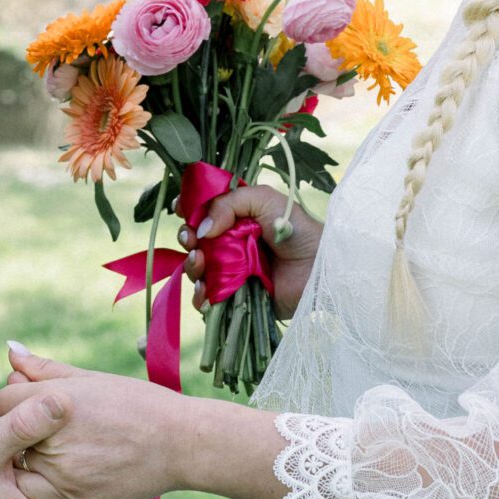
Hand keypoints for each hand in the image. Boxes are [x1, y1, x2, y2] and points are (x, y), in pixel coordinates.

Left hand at [0, 345, 188, 498]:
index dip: (18, 401)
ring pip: (25, 467)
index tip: (38, 404)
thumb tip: (10, 352)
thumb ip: (45, 369)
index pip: (4, 402)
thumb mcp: (92, 380)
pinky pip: (43, 492)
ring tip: (73, 448)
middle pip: (12, 436)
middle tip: (61, 428)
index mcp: (56, 400)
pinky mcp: (74, 498)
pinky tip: (78, 466)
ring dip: (38, 459)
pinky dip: (51, 481)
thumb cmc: (138, 404)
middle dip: (27, 431)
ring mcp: (63, 472)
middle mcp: (54, 438)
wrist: (182, 444)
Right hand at [0, 391, 70, 498]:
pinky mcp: (14, 498)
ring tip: (18, 387)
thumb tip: (64, 400)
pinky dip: (20, 438)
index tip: (45, 382)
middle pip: (57, 454)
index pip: (70, 454)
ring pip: (41, 454)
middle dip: (45, 418)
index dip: (59, 414)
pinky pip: (27, 460)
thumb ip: (24, 424)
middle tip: (27, 379)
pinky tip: (10, 413)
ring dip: (31, 425)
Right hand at [186, 186, 322, 319]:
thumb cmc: (296, 228)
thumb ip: (228, 204)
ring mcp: (231, 271)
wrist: (319, 266)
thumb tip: (202, 229)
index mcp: (236, 217)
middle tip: (191, 239)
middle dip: (186, 237)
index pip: (202, 212)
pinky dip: (200, 296)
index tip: (180, 209)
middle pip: (193, 240)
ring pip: (196, 269)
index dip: (188, 210)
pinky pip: (207, 299)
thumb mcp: (263, 200)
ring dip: (191, 265)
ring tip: (201, 262)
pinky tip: (206, 289)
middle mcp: (229, 243)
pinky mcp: (235, 297)